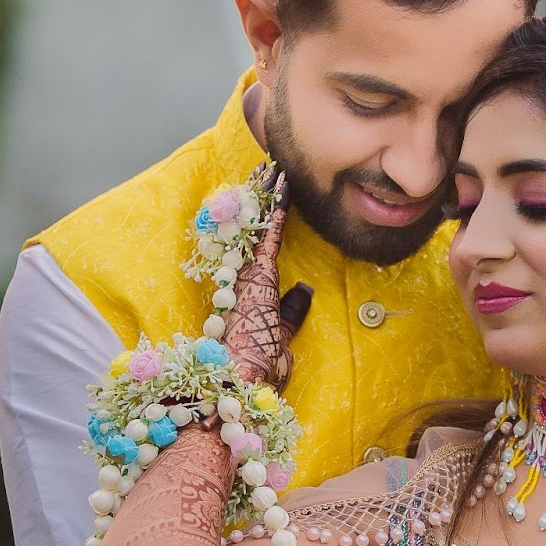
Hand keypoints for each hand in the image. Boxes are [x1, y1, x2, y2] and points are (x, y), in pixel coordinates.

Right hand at [220, 173, 311, 387]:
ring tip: (272, 164)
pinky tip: (283, 184)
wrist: (239, 381)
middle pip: (251, 225)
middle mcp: (243, 275)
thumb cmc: (257, 367)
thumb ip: (292, 310)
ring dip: (266, 193)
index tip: (267, 192)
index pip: (257, 243)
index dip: (261, 216)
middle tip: (266, 165)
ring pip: (256, 223)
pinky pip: (270, 233)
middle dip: (258, 194)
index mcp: (249, 288)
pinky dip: (277, 207)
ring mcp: (248, 273)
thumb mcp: (281, 334)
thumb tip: (306, 289)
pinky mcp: (258, 274)